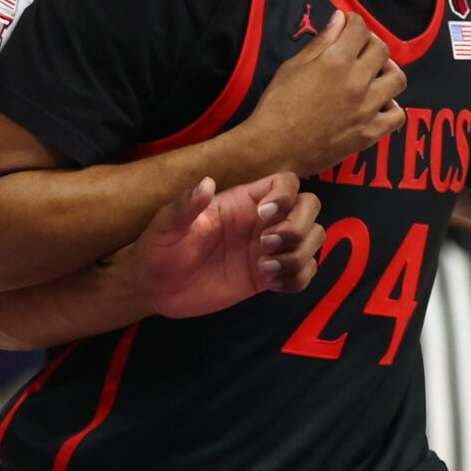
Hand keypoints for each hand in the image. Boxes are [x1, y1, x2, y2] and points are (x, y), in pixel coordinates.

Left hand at [126, 172, 324, 319]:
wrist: (156, 288)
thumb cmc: (159, 248)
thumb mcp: (166, 225)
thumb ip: (185, 205)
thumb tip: (206, 183)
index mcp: (241, 201)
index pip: (286, 182)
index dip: (285, 195)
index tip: (262, 216)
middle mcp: (261, 221)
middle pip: (310, 207)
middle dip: (298, 226)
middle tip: (265, 245)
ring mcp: (268, 249)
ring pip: (314, 238)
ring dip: (300, 254)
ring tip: (266, 269)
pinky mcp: (268, 277)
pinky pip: (305, 272)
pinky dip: (298, 278)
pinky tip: (272, 284)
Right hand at [243, 11, 404, 176]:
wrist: (273, 148)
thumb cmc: (277, 106)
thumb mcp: (293, 66)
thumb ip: (321, 41)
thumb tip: (339, 19)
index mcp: (336, 61)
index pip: (360, 29)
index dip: (354, 22)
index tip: (349, 26)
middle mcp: (357, 82)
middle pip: (382, 50)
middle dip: (370, 43)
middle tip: (358, 49)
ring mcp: (367, 109)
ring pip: (397, 79)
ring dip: (387, 72)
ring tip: (373, 76)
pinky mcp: (369, 133)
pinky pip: (397, 115)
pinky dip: (391, 107)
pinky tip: (377, 105)